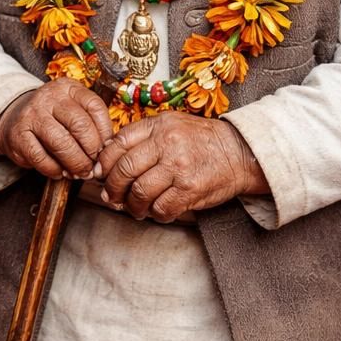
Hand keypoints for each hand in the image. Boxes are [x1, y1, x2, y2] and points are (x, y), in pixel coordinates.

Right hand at [0, 81, 112, 179]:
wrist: (14, 118)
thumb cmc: (53, 118)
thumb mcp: (72, 109)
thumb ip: (90, 124)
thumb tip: (108, 151)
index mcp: (68, 88)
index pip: (95, 107)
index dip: (105, 132)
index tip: (107, 149)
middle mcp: (49, 97)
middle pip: (80, 125)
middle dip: (92, 151)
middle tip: (95, 166)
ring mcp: (32, 115)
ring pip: (61, 143)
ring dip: (76, 163)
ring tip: (81, 173)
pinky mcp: (18, 135)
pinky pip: (41, 158)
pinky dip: (54, 170)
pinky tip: (60, 173)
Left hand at [97, 113, 268, 222]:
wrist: (240, 152)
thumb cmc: (202, 141)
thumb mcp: (172, 125)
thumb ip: (143, 136)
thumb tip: (108, 158)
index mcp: (159, 126)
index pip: (118, 143)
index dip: (104, 163)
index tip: (100, 175)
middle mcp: (167, 143)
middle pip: (124, 170)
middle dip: (113, 188)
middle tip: (112, 197)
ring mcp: (178, 167)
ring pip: (139, 193)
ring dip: (132, 206)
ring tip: (135, 209)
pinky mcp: (190, 189)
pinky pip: (161, 208)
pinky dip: (155, 214)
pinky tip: (157, 212)